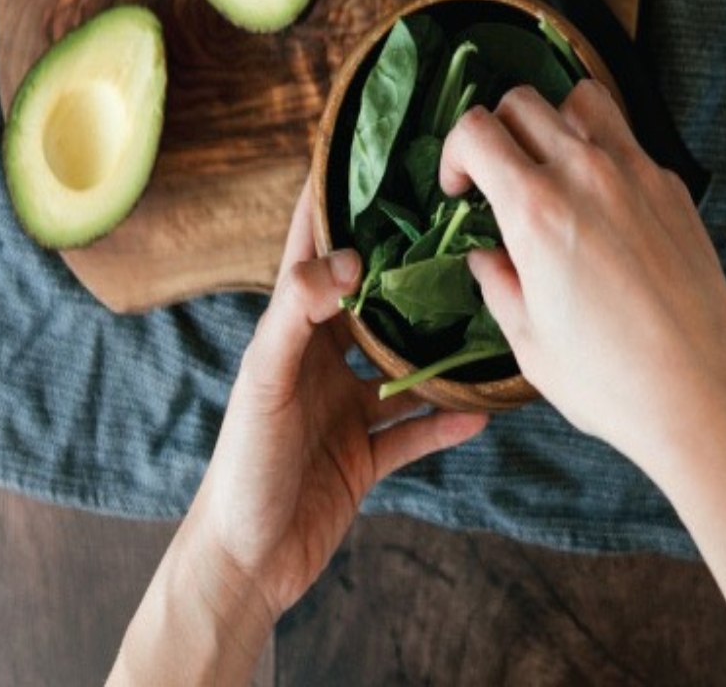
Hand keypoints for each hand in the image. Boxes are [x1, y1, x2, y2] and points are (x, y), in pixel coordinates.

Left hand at [190, 179, 487, 618]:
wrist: (246, 562)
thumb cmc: (242, 465)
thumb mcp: (265, 381)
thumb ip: (298, 316)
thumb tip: (348, 260)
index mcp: (287, 337)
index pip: (309, 257)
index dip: (332, 209)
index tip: (370, 163)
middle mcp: (320, 366)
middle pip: (369, 308)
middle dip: (404, 273)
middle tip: (451, 232)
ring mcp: (345, 411)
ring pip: (402, 370)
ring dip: (438, 352)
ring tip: (483, 321)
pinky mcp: (365, 457)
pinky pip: (416, 433)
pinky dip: (446, 423)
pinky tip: (483, 411)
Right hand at [441, 81, 725, 464]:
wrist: (701, 393)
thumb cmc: (610, 379)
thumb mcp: (529, 342)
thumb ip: (498, 284)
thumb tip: (485, 258)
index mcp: (536, 209)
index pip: (477, 130)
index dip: (454, 153)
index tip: (458, 190)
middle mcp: (587, 174)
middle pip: (523, 101)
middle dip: (496, 131)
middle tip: (495, 179)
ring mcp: (637, 174)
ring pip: (583, 100)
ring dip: (554, 122)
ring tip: (551, 171)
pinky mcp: (673, 189)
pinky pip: (628, 141)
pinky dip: (602, 151)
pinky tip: (602, 205)